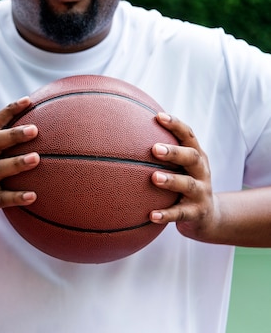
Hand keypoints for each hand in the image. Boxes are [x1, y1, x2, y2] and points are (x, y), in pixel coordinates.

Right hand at [0, 97, 40, 238]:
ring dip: (17, 163)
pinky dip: (17, 197)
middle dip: (13, 134)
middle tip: (35, 129)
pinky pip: (0, 199)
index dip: (9, 111)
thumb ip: (4, 153)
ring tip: (36, 158)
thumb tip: (39, 140)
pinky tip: (33, 196)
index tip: (28, 100)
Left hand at [149, 113, 218, 241]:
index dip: (176, 125)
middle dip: (174, 152)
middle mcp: (201, 172)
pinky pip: (181, 214)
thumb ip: (161, 154)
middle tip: (155, 148)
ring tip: (154, 178)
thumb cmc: (184, 184)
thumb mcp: (179, 167)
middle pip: (192, 157)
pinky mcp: (197, 213)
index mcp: (196, 157)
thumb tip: (125, 134)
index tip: (158, 116)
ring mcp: (201, 193)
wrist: (208, 216)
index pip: (189, 136)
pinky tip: (151, 215)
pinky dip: (167, 214)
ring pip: (189, 185)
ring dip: (172, 180)